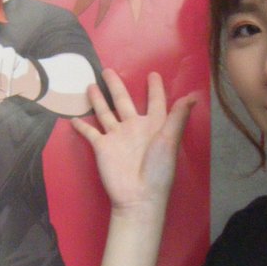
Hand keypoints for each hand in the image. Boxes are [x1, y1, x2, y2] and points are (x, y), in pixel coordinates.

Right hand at [72, 68, 195, 211]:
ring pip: (105, 112)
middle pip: (123, 100)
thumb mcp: (169, 140)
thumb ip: (177, 117)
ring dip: (97, 99)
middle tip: (108, 70)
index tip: (153, 74)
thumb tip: (192, 96)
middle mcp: (133, 127)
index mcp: (153, 124)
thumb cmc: (158, 169)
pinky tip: (74, 118)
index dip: (155, 88)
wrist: (138, 196)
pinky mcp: (102, 146)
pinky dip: (81, 125)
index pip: (155, 101)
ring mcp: (116, 136)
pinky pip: (90, 132)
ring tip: (90, 85)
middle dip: (115, 86)